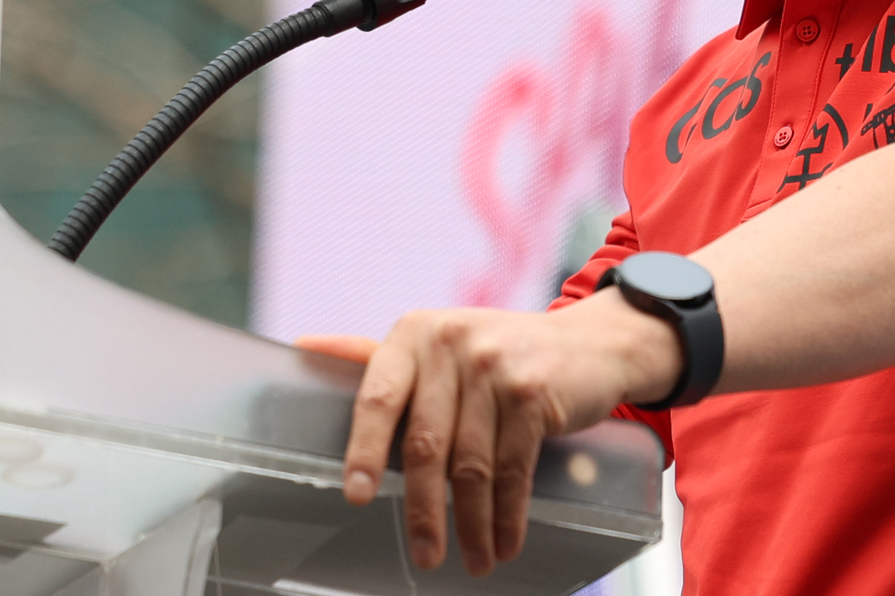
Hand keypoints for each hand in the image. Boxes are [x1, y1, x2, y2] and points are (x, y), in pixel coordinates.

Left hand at [305, 291, 681, 575]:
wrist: (589, 345)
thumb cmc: (498, 352)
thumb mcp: (437, 343)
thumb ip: (376, 354)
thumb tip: (304, 346)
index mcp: (414, 334)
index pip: (377, 396)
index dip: (362, 449)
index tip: (354, 495)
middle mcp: (451, 343)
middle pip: (425, 444)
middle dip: (424, 510)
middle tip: (425, 556)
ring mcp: (496, 367)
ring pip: (471, 465)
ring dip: (472, 525)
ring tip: (474, 560)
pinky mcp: (534, 393)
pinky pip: (513, 469)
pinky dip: (509, 514)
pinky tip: (506, 541)